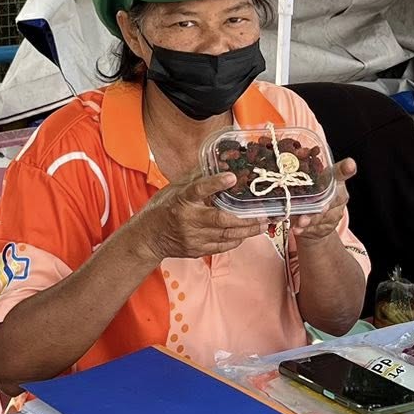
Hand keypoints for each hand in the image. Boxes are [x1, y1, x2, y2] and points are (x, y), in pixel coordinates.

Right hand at [132, 172, 260, 261]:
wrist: (148, 238)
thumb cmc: (162, 208)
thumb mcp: (175, 188)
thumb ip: (197, 178)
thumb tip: (221, 163)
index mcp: (181, 200)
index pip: (198, 189)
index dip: (215, 183)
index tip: (231, 177)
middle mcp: (187, 220)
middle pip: (220, 219)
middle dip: (246, 218)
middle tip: (265, 214)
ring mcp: (193, 238)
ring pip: (226, 235)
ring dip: (248, 230)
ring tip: (264, 224)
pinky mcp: (197, 250)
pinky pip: (222, 246)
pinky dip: (236, 240)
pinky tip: (247, 233)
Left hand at [290, 159, 358, 246]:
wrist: (317, 219)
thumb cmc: (314, 192)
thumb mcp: (309, 178)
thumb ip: (304, 164)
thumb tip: (299, 151)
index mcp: (335, 180)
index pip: (342, 172)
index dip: (346, 168)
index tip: (349, 165)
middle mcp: (338, 197)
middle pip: (334, 199)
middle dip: (325, 204)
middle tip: (320, 207)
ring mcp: (334, 214)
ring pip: (323, 217)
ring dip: (311, 219)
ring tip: (300, 221)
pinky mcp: (326, 227)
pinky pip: (315, 229)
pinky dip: (305, 229)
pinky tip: (297, 229)